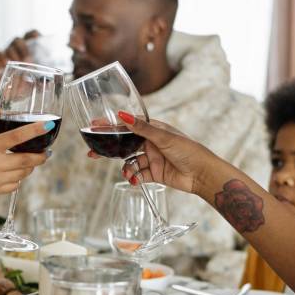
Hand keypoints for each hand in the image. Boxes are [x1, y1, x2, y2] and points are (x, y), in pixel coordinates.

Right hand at [0, 30, 39, 110]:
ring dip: (16, 54)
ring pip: (9, 46)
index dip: (34, 35)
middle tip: (29, 58)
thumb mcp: (26, 89)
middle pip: (18, 40)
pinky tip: (6, 64)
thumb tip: (48, 83)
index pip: (28, 37)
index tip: (39, 39)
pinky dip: (2, 56)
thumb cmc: (10, 91)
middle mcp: (12, 52)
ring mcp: (1, 55)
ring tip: (19, 64)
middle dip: (25, 47)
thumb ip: (36, 84)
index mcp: (22, 54)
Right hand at [0, 114, 49, 203]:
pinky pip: (13, 186)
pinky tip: (13, 173)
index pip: (18, 137)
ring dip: (29, 167)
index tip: (47, 126)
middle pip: (28, 160)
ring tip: (28, 160)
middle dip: (41, 156)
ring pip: (22, 174)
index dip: (36, 131)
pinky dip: (17, 179)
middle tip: (46, 151)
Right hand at [90, 112, 213, 194]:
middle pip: (124, 145)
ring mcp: (152, 159)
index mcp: (153, 130)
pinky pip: (138, 175)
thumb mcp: (163, 137)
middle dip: (110, 150)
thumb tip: (122, 115)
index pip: (127, 126)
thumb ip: (141, 128)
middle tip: (93, 153)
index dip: (111, 126)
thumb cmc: (188, 150)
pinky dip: (134, 178)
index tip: (94, 126)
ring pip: (130, 162)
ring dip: (126, 168)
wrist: (201, 174)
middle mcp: (151, 143)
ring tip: (127, 172)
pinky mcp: (154, 174)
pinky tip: (133, 180)